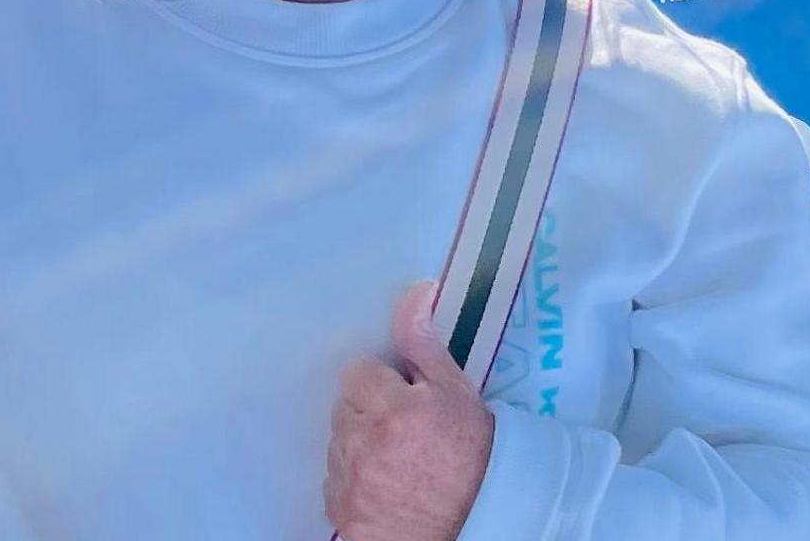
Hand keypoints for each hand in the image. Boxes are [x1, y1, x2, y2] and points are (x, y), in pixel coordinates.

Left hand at [326, 281, 495, 540]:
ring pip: (339, 441)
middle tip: (405, 431)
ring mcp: (348, 480)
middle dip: (369, 411)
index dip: (381, 383)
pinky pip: (335, 479)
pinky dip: (353, 480)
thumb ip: (424, 343)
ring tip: (398, 461)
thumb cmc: (471, 457)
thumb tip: (416, 291)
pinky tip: (385, 486)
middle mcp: (362, 443)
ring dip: (359, 444)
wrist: (475, 524)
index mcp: (391, 408)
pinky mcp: (340, 510)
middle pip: (345, 406)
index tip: (403, 398)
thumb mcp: (456, 394)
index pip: (357, 372)